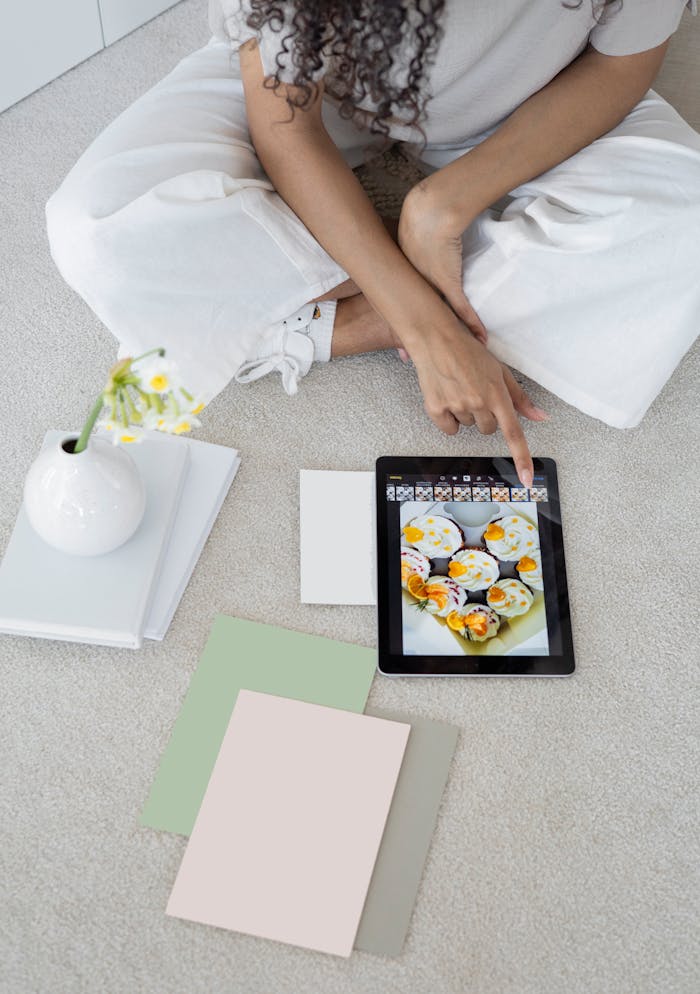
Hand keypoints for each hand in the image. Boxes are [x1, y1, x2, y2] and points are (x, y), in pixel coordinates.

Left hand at [398, 176, 486, 345]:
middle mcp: (416, 285)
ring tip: (440, 358)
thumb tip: (411, 244)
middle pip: (412, 319)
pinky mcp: (449, 282)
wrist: (431, 212)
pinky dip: (471, 325)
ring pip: (436, 320)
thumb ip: (411, 244)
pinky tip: (479, 340)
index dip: (397, 327)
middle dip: (406, 341)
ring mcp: (432, 286)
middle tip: (402, 358)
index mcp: (405, 275)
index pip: (401, 307)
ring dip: (442, 339)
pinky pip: (460, 309)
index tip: (395, 345)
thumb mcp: (410, 236)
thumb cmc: (424, 217)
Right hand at [408, 314, 547, 488]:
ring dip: (466, 413)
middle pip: (488, 429)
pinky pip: (449, 428)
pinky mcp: (437, 409)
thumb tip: (540, 417)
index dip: (521, 458)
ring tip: (460, 389)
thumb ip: (520, 399)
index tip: (526, 479)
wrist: (435, 339)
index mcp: (497, 393)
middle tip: (477, 393)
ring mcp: (457, 406)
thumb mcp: (500, 371)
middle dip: (485, 416)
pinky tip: (448, 397)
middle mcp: (478, 402)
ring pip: (468, 427)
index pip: (513, 433)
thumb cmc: (468, 351)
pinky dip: (449, 419)